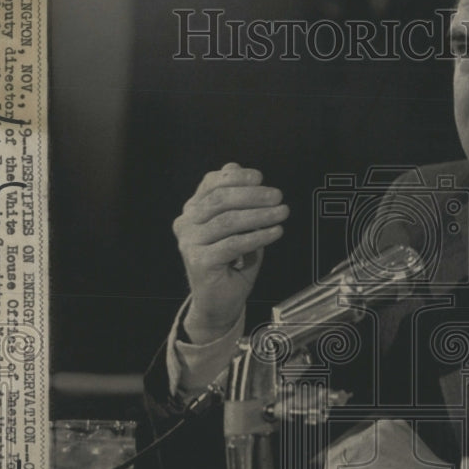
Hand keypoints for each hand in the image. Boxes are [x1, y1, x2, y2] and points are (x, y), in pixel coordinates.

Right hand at [172, 163, 288, 343]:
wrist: (219, 302)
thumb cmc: (232, 262)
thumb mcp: (238, 226)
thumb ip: (236, 200)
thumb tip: (235, 167)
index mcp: (193, 210)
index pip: (211, 184)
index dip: (236, 178)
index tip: (260, 178)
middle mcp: (186, 223)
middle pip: (220, 200)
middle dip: (252, 195)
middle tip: (277, 196)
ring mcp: (189, 242)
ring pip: (228, 221)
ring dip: (260, 215)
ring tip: (282, 213)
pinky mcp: (198, 261)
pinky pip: (233, 244)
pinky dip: (257, 236)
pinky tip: (274, 232)